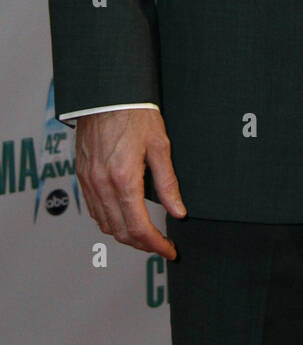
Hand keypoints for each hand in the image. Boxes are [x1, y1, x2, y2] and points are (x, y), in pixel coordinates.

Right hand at [75, 108, 185, 258]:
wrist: (107, 93)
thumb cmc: (135, 113)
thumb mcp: (160, 146)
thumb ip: (168, 183)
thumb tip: (178, 211)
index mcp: (124, 179)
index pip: (139, 227)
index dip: (156, 245)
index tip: (169, 250)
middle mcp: (102, 185)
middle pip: (120, 232)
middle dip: (142, 244)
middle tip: (161, 245)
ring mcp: (89, 182)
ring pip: (105, 224)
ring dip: (125, 235)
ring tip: (146, 234)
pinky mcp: (82, 176)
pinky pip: (94, 209)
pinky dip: (109, 220)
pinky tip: (124, 216)